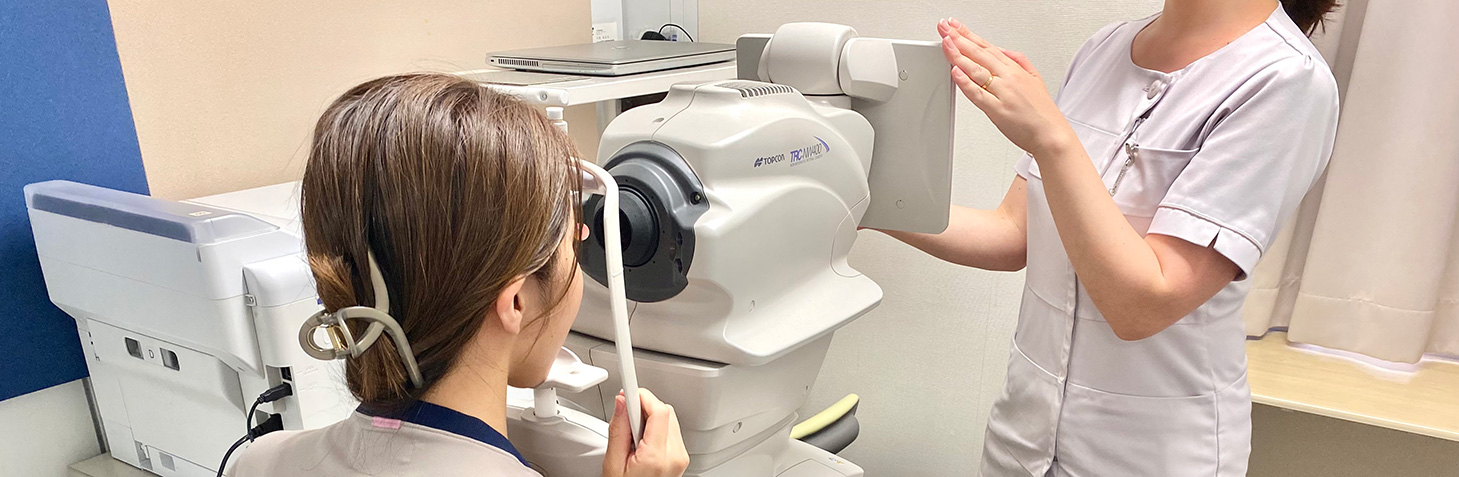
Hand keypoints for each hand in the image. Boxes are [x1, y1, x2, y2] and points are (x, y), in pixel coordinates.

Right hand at [603, 389, 689, 476]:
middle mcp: (675, 455)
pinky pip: (672, 430)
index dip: (641, 396)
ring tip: (634, 438)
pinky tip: (643, 443)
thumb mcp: (613, 464)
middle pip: (664, 411)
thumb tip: (621, 402)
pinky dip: (656, 429)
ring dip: (650, 419)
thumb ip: (618, 431)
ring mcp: (681, 456)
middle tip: (626, 420)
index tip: (628, 388)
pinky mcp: (681, 457)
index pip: (658, 411)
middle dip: (643, 408)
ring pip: (669, 418)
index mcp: (656, 457)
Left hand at [936, 18, 1077, 158]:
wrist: (1052, 134)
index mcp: (1014, 69)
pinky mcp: (998, 110)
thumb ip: (1019, 61)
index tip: (954, 26)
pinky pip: (978, 94)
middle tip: (944, 28)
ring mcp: (1003, 93)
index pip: (987, 47)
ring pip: (976, 70)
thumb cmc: (1042, 111)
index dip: (968, 35)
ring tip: (945, 43)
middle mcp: (1008, 78)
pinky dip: (966, 83)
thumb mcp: (1035, 78)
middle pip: (979, 54)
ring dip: (958, 55)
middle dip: (959, 39)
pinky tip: (956, 72)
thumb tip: (1003, 51)